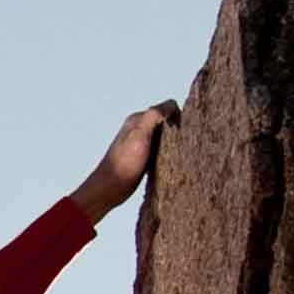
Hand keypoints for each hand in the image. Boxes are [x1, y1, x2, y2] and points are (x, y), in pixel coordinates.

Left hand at [70, 101, 178, 219]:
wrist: (110, 188)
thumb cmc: (125, 162)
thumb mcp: (140, 134)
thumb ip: (154, 116)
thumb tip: (172, 106)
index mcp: (137, 119)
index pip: (166, 108)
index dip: (177, 116)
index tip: (181, 131)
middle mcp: (138, 128)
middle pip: (166, 122)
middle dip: (177, 129)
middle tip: (183, 143)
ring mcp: (141, 143)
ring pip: (165, 137)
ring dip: (174, 142)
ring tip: (178, 153)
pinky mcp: (143, 158)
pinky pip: (161, 150)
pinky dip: (168, 153)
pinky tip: (171, 161)